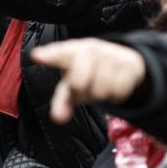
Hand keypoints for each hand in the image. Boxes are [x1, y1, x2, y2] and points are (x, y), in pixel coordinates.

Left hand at [30, 38, 146, 124]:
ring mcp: (111, 53)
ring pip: (103, 83)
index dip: (49, 55)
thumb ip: (62, 102)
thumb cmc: (89, 75)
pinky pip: (121, 87)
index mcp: (72, 53)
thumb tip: (58, 118)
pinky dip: (117, 94)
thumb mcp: (73, 88)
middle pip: (82, 69)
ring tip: (100, 87)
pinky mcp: (129, 62)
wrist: (123, 64)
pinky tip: (115, 87)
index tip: (36, 56)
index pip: (59, 53)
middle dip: (81, 82)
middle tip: (82, 88)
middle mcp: (91, 49)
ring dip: (101, 93)